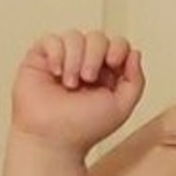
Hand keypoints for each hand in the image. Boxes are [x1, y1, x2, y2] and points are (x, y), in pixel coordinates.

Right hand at [10, 30, 145, 153]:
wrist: (53, 138)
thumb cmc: (83, 129)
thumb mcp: (121, 107)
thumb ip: (135, 81)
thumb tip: (135, 53)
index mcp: (105, 75)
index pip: (116, 45)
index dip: (118, 47)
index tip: (113, 62)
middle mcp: (84, 64)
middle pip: (97, 37)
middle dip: (95, 55)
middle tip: (88, 78)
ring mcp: (62, 60)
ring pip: (74, 36)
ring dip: (75, 59)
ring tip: (70, 83)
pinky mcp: (41, 58)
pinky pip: (51, 39)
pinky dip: (56, 54)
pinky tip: (56, 73)